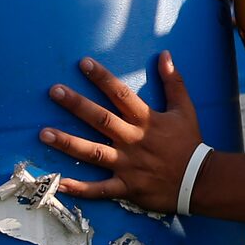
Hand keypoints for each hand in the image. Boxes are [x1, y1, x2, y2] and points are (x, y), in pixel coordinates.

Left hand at [40, 52, 204, 208]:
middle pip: (101, 120)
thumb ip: (173, 82)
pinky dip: (79, 188)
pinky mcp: (126, 188)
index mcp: (147, 120)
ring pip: (94, 152)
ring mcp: (128, 165)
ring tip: (44, 133)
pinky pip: (99, 190)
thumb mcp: (185, 109)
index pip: (122, 94)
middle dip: (77, 105)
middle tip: (54, 91)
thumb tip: (165, 55)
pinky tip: (59, 182)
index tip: (83, 63)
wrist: (201, 181)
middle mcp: (134, 140)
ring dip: (68, 143)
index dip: (102, 78)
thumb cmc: (190, 143)